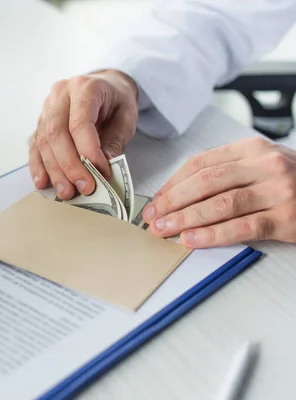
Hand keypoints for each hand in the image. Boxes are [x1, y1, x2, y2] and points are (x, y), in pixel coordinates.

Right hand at [28, 70, 138, 199]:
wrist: (104, 85)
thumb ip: (114, 141)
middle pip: (56, 133)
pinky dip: (38, 166)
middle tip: (83, 187)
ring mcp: (46, 107)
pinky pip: (35, 145)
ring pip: (43, 141)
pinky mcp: (40, 120)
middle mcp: (60, 94)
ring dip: (54, 170)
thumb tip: (101, 168)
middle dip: (69, 165)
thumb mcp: (126, 118)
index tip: (100, 174)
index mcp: (84, 87)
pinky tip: (43, 182)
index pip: (80, 123)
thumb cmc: (116, 101)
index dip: (88, 152)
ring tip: (65, 191)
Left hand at [143, 137, 295, 247]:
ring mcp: (278, 190)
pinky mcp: (286, 217)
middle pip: (205, 182)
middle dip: (173, 202)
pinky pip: (242, 226)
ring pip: (220, 203)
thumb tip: (178, 195)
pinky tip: (193, 240)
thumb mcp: (260, 165)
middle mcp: (264, 165)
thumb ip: (226, 172)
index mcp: (251, 148)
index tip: (155, 201)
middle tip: (153, 218)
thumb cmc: (292, 180)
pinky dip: (213, 234)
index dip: (172, 184)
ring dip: (186, 219)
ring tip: (165, 230)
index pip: (200, 163)